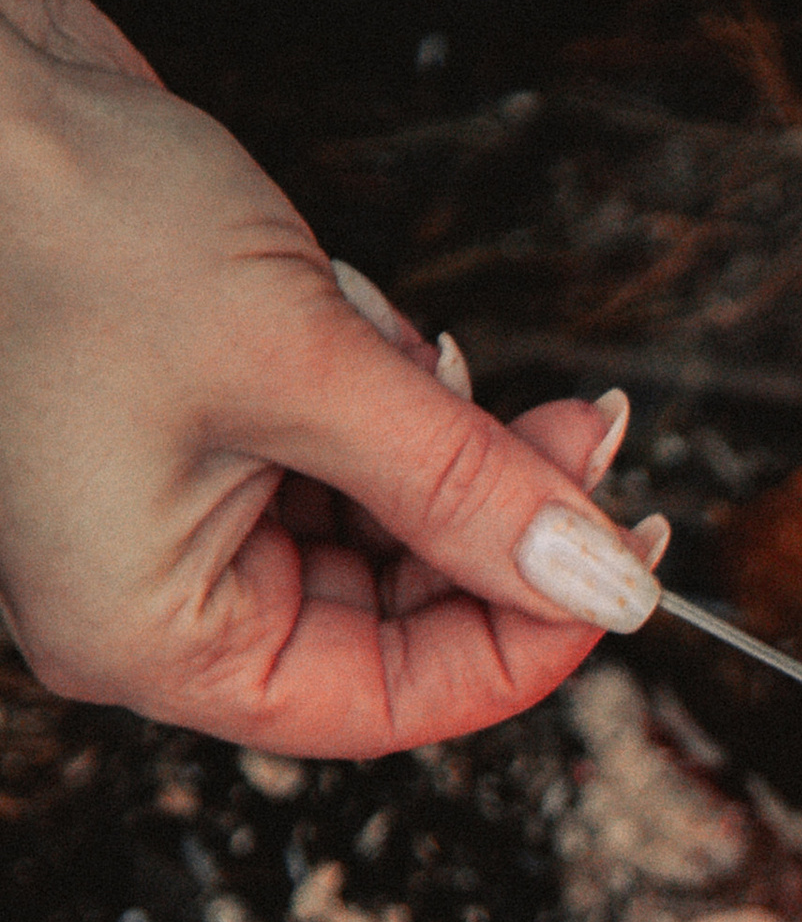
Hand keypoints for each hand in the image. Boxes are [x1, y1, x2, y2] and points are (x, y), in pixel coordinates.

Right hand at [0, 0, 666, 755]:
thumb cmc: (60, 218)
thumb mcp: (304, 364)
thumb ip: (466, 487)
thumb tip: (602, 581)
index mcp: (149, 634)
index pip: (386, 702)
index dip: (523, 645)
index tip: (622, 571)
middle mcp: (153, 596)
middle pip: (392, 618)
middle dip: (497, 524)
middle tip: (589, 438)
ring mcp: (172, 515)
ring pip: (378, 532)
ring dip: (446, 451)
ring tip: (445, 353)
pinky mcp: (199, 431)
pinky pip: (337, 457)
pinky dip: (388, 400)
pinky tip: (378, 324)